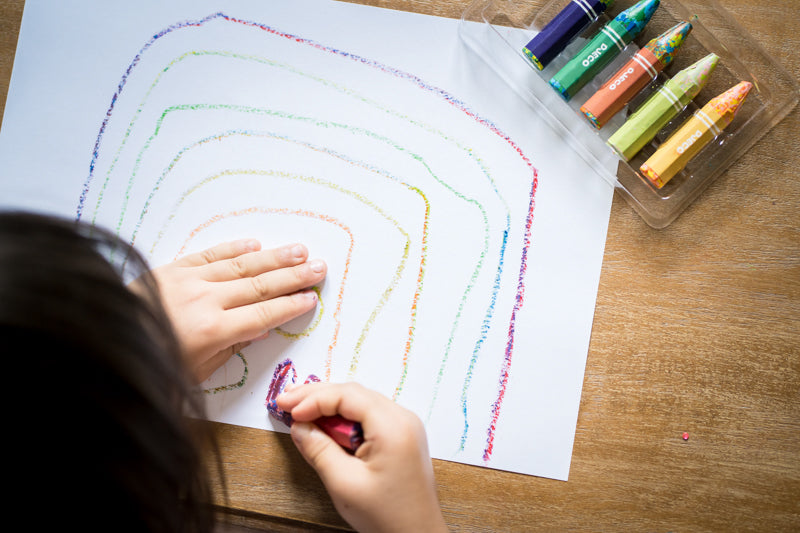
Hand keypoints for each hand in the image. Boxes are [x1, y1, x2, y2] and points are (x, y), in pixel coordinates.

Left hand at [141, 239, 325, 381]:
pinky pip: (209, 255)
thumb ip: (229, 349)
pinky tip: (255, 244)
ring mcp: (188, 280)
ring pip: (240, 266)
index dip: (291, 306)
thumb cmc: (152, 366)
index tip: (311, 298)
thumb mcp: (194, 372)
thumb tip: (259, 329)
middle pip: (259, 286)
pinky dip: (233, 248)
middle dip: (293, 277)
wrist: (104, 342)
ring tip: (299, 250)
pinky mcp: (171, 269)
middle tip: (319, 267)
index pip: (264, 313)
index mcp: (213, 331)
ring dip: (273, 257)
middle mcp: (205, 300)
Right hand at [276, 382, 447, 532]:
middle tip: (286, 401)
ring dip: (329, 404)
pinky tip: (324, 422)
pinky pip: (368, 415)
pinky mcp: (401, 436)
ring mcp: (404, 426)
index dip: (314, 399)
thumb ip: (319, 450)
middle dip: (318, 396)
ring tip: (299, 409)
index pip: (347, 396)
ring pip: (360, 403)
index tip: (288, 409)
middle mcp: (403, 418)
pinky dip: (344, 417)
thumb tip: (299, 426)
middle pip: (354, 394)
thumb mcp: (344, 483)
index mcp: (393, 427)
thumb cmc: (387, 516)